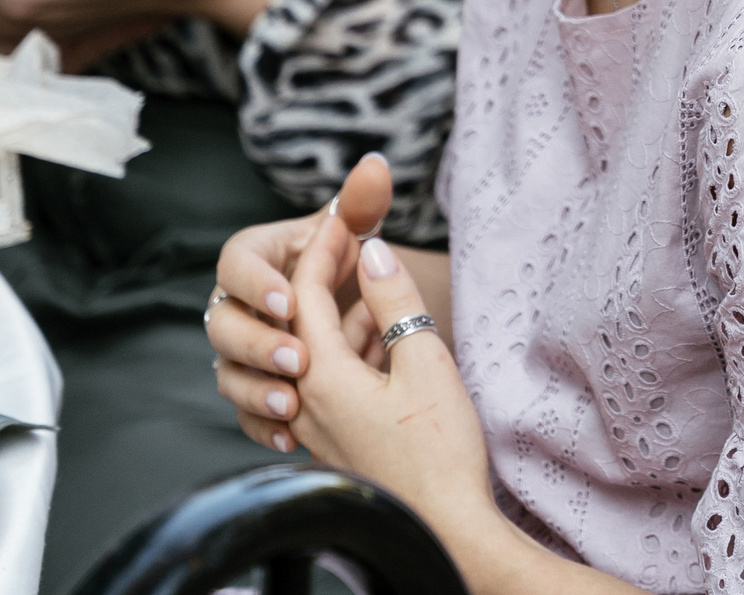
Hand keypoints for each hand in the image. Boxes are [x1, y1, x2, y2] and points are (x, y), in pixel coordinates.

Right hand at [210, 153, 394, 452]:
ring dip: (256, 391)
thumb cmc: (346, 257)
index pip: (235, 264)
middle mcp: (235, 305)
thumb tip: (375, 164)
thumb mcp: (356, 230)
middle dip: (258, 344)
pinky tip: (292, 440)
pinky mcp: (252, 388)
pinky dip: (264, 428)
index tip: (289, 300)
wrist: (351, 302)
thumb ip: (361, 203)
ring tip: (293, 407)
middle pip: (224, 326)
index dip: (256, 283)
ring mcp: (239, 351)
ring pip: (228, 374)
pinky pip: (244, 414)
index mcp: (252, 259)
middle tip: (300, 359)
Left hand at [286, 203, 497, 538]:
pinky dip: (343, 350)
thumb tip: (372, 254)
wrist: (443, 528)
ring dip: (336, 312)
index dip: (326, 247)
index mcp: (322, 377)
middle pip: (300, 319)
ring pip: (311, 351)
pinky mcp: (332, 443)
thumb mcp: (425, 363)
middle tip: (351, 238)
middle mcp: (305, 401)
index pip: (308, 294)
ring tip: (368, 284)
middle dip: (323, 273)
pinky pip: (323, 381)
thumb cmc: (440, 452)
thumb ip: (393, 304)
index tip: (348, 216)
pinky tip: (375, 342)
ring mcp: (315, 426)